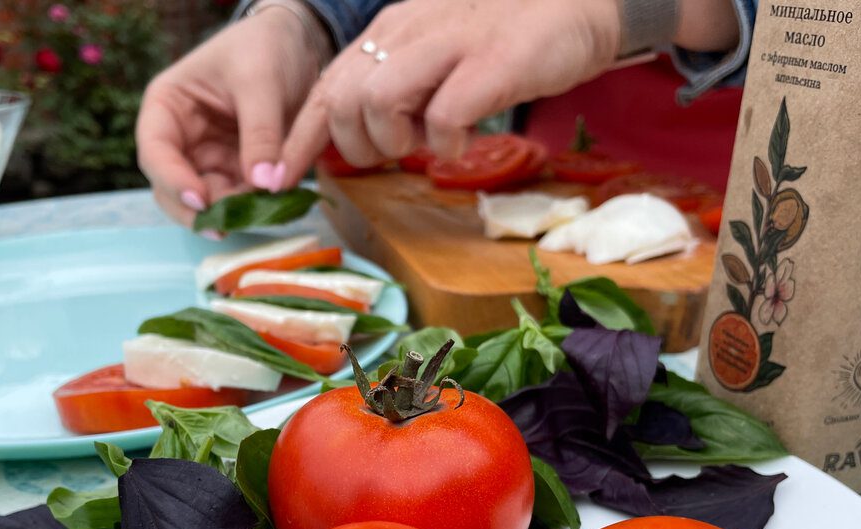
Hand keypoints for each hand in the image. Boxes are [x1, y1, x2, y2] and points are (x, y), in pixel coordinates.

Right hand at [136, 7, 325, 226]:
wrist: (298, 43)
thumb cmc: (264, 47)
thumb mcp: (261, 82)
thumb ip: (261, 132)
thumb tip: (265, 185)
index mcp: (167, 108)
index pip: (155, 152)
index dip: (172, 180)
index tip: (199, 200)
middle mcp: (181, 140)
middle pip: (173, 189)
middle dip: (200, 209)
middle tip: (228, 225)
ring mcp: (209, 160)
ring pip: (207, 203)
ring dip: (230, 213)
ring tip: (261, 213)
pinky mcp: (238, 173)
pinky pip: (239, 200)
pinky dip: (253, 209)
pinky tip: (274, 210)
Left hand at [279, 0, 621, 180]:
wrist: (581, 4)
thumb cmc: (504, 40)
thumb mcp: (435, 56)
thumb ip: (396, 84)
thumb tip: (358, 135)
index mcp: (390, 33)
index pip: (327, 87)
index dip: (299, 138)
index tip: (279, 178)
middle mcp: (409, 32)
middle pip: (344, 98)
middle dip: (355, 145)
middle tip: (393, 153)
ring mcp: (450, 45)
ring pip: (380, 101)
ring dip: (395, 140)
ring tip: (426, 144)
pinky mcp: (492, 64)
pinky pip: (445, 115)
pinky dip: (447, 142)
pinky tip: (465, 142)